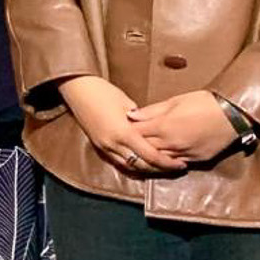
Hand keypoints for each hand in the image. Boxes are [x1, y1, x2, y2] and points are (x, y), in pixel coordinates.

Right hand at [58, 76, 187, 175]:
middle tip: (175, 168)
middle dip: (160, 169)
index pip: (151, 155)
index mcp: (124, 133)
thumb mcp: (128, 104)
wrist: (78, 90)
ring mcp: (104, 147)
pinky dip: (133, 166)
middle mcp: (114, 144)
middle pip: (142, 165)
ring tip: (161, 168)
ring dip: (147, 170)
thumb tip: (156, 132)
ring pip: (130, 167)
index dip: (167, 163)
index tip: (180, 164)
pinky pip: (119, 163)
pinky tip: (143, 165)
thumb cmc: (104, 92)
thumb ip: (142, 121)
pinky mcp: (99, 147)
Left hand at [131, 90, 239, 162]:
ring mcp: (184, 154)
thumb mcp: (176, 101)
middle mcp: (171, 144)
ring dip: (149, 157)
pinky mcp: (196, 160)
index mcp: (164, 126)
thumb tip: (131, 115)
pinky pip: (175, 164)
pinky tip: (162, 158)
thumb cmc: (204, 103)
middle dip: (135, 145)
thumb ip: (152, 111)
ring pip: (159, 160)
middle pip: (145, 148)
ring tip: (142, 152)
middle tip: (128, 142)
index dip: (129, 130)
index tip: (123, 127)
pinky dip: (166, 162)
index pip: (137, 132)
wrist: (233, 115)